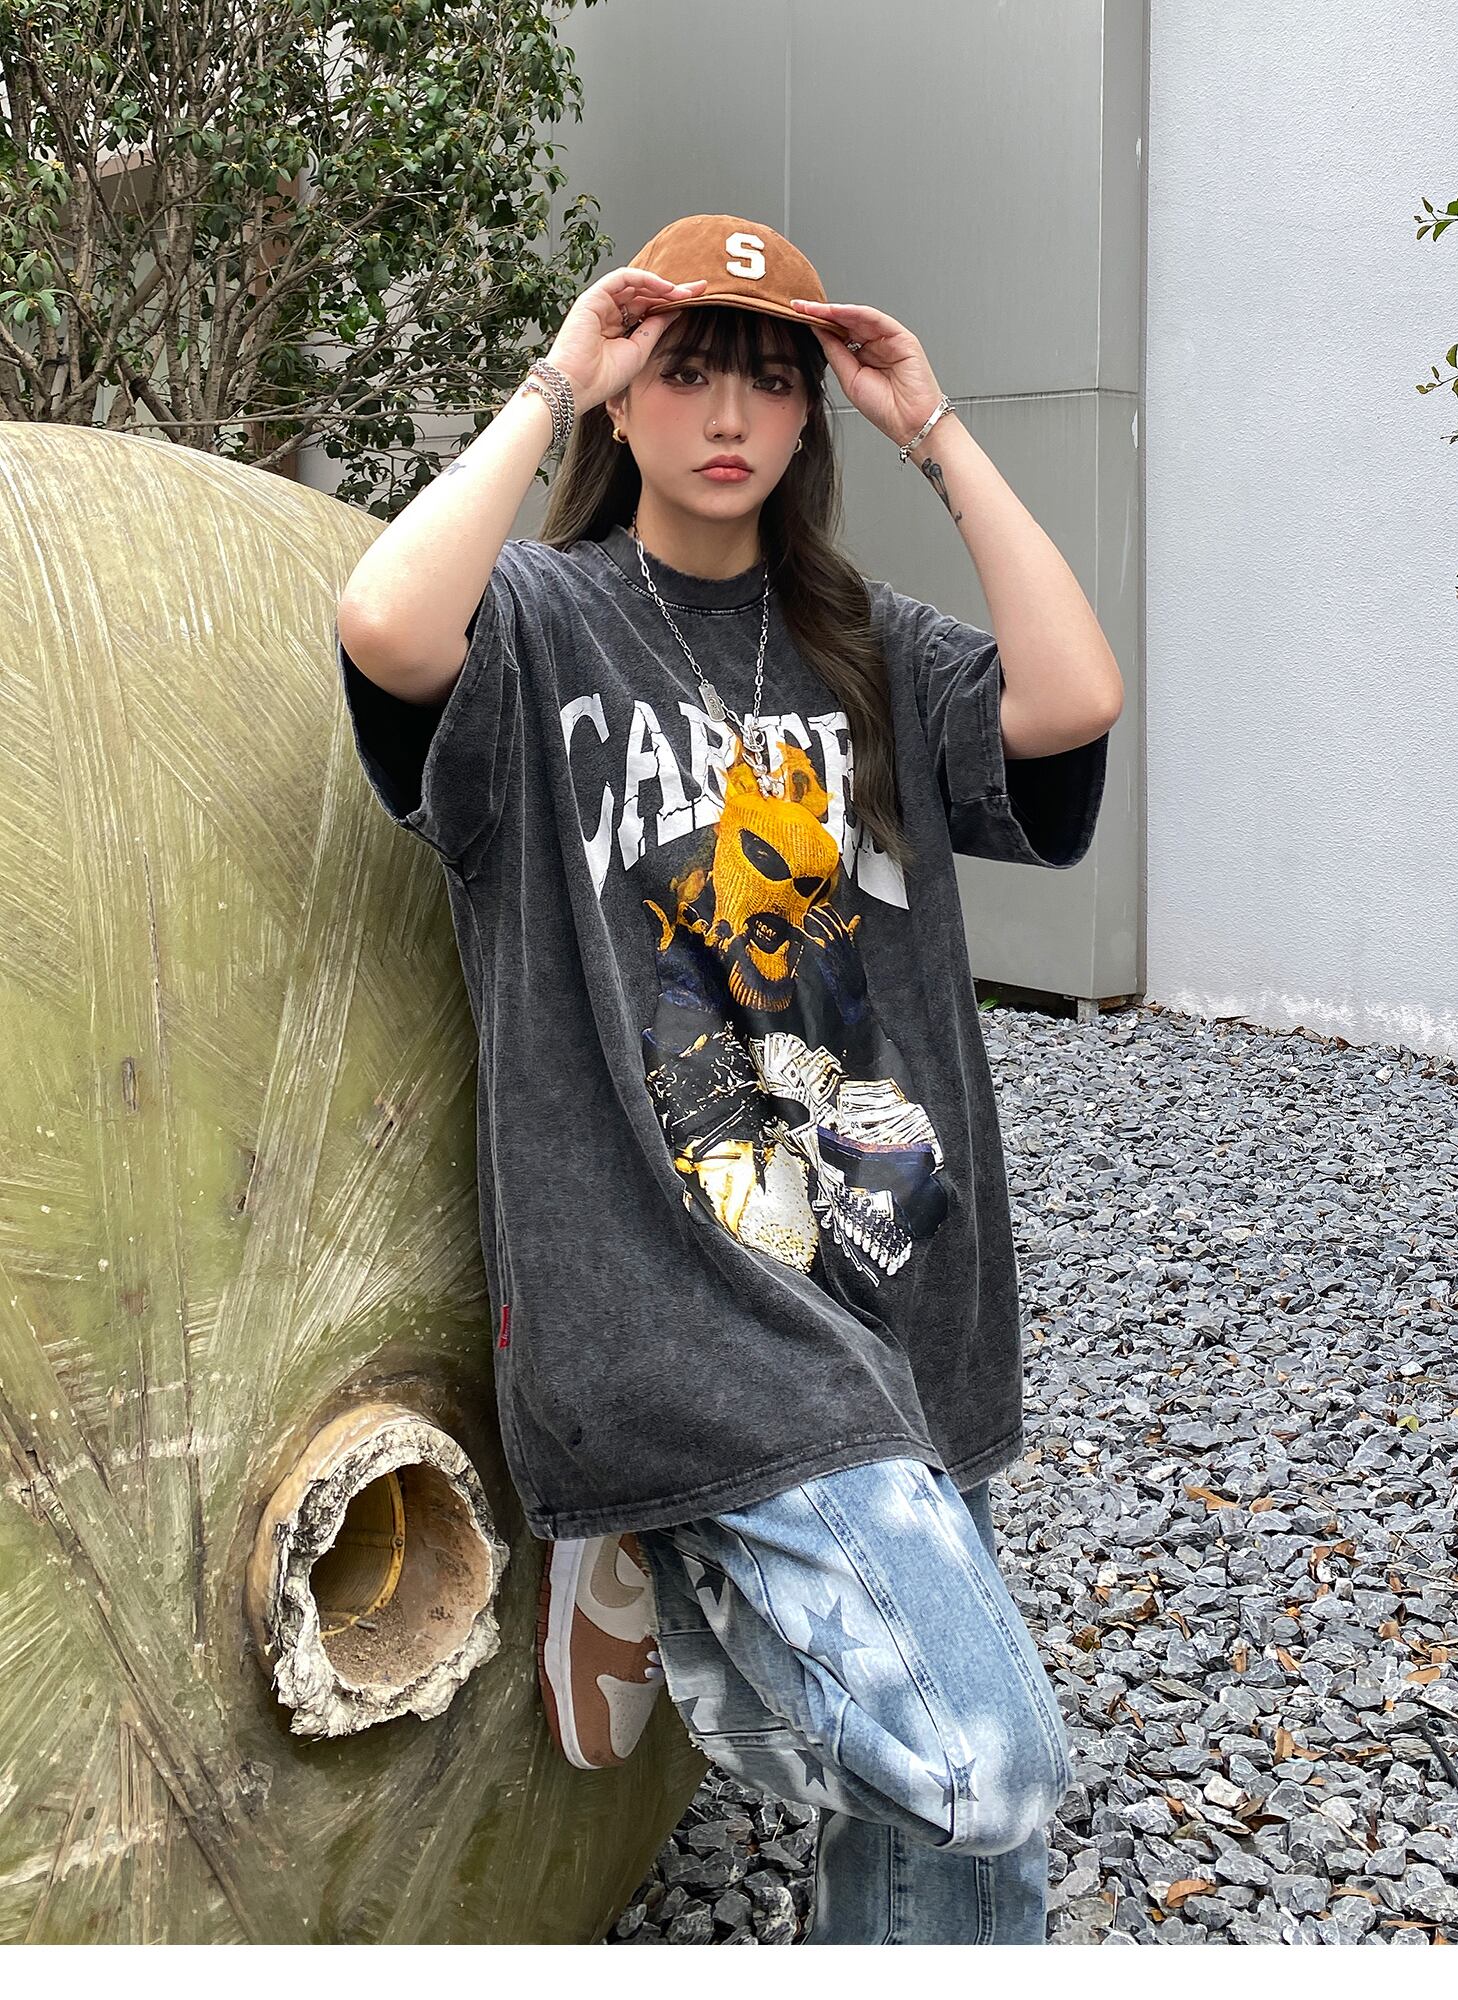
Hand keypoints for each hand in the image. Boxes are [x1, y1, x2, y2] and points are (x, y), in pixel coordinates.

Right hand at [543, 267, 707, 411]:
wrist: (577, 385)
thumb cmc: (603, 376)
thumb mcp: (640, 350)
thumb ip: (655, 327)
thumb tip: (676, 310)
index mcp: (618, 328)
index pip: (648, 308)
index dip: (671, 303)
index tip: (696, 300)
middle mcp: (609, 313)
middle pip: (644, 294)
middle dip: (672, 290)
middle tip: (699, 289)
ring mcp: (600, 304)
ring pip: (634, 284)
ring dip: (660, 285)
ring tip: (682, 291)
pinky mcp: (593, 297)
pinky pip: (622, 278)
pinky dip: (643, 279)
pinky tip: (663, 287)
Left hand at [787, 299, 944, 447]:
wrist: (909, 422)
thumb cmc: (884, 408)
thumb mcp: (849, 378)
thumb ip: (835, 353)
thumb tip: (818, 332)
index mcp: (863, 356)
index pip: (839, 334)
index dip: (819, 326)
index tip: (799, 318)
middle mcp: (876, 345)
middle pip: (847, 322)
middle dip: (823, 314)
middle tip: (800, 307)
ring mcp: (889, 340)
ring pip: (859, 317)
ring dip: (835, 311)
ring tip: (814, 308)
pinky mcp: (902, 337)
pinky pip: (876, 319)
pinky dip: (856, 313)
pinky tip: (837, 312)